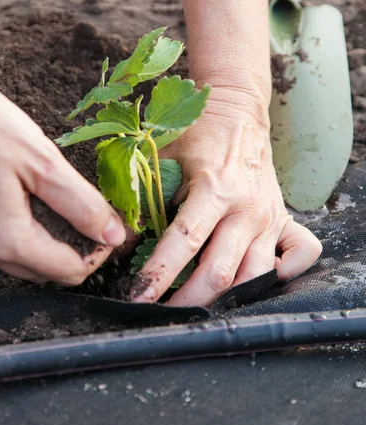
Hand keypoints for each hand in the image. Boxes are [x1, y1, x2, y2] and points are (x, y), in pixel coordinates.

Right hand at [0, 80, 125, 284]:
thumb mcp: (39, 160)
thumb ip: (80, 203)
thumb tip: (112, 234)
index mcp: (7, 239)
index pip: (70, 270)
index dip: (98, 251)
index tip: (109, 224)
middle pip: (45, 270)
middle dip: (75, 247)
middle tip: (90, 212)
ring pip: (21, 259)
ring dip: (48, 239)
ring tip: (60, 201)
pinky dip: (21, 230)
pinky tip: (25, 198)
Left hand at [131, 87, 321, 306]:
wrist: (237, 110)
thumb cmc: (197, 133)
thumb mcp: (164, 158)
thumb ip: (145, 198)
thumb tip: (122, 241)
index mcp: (215, 189)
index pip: (185, 241)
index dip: (160, 273)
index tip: (139, 297)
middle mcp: (247, 209)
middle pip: (221, 271)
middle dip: (189, 301)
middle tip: (164, 314)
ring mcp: (270, 217)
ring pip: (256, 275)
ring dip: (227, 299)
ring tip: (199, 309)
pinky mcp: (285, 219)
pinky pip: (301, 254)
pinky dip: (285, 274)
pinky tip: (257, 279)